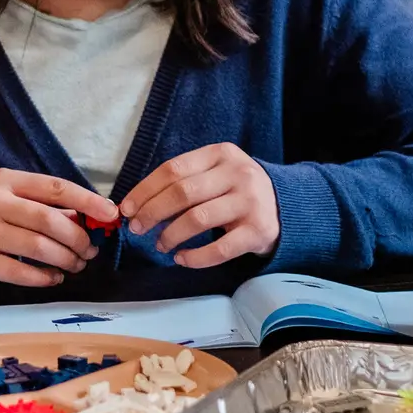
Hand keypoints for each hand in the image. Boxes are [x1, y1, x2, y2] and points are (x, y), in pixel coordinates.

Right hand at [0, 169, 117, 286]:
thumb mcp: (10, 202)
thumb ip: (44, 206)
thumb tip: (91, 218)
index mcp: (6, 181)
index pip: (55, 187)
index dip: (87, 201)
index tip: (111, 214)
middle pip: (48, 219)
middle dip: (77, 238)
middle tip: (90, 252)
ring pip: (38, 246)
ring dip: (65, 259)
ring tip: (75, 266)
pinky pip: (20, 271)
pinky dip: (43, 277)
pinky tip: (53, 278)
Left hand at [120, 143, 279, 267]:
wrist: (285, 206)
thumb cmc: (236, 190)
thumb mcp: (216, 172)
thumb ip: (184, 181)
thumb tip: (136, 205)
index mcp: (221, 153)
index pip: (174, 169)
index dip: (145, 190)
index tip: (127, 208)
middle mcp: (238, 173)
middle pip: (183, 192)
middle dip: (152, 212)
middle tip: (137, 228)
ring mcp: (251, 202)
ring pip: (198, 219)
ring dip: (171, 235)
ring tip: (160, 244)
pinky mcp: (258, 231)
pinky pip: (219, 249)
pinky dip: (195, 257)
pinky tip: (181, 258)